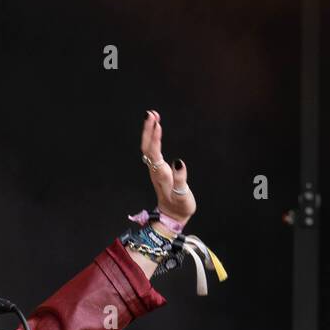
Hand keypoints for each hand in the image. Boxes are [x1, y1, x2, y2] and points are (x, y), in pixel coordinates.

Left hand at [140, 109, 195, 226]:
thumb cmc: (179, 206)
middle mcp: (155, 171)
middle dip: (148, 130)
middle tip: (152, 113)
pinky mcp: (157, 170)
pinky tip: (156, 130)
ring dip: (149, 132)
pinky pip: (152, 152)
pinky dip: (153, 139)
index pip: (154, 153)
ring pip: (148, 149)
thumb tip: (179, 162)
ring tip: (153, 117)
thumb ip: (180, 179)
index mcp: (161, 175)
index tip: (157, 123)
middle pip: (147, 148)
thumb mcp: (182, 195)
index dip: (155, 138)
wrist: (172, 216)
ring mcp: (155, 170)